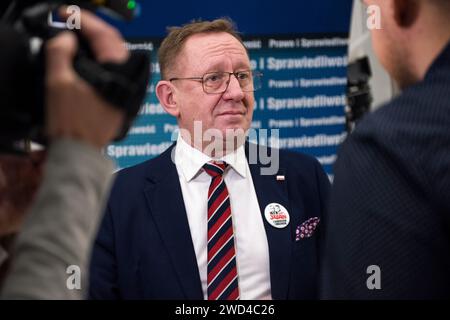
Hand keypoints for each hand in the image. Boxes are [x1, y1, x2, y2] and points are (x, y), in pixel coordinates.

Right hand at [45, 8, 128, 148]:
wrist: (80, 151)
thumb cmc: (71, 124)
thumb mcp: (58, 83)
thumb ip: (61, 53)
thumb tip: (68, 39)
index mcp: (116, 75)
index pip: (105, 37)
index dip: (86, 21)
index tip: (70, 16)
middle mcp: (127, 82)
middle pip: (114, 44)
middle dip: (94, 30)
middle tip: (75, 24)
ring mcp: (127, 90)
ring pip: (117, 57)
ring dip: (99, 44)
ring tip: (81, 38)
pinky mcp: (123, 97)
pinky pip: (116, 70)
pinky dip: (103, 60)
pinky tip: (90, 59)